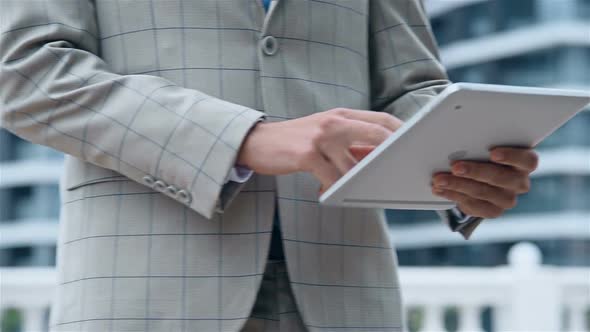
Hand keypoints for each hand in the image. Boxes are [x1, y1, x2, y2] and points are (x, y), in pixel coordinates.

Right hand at [237, 108, 402, 193]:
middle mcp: (334, 122)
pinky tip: (327, 192)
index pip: (381, 119)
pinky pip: (331, 177)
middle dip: (394, 152)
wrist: (257, 142)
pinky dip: (334, 188)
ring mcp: (321, 137)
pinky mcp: (307, 154)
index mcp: (341, 115)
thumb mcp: (324, 134)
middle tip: (403, 169)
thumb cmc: (295, 141)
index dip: (401, 131)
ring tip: (360, 190)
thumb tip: (377, 158)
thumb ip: (349, 141)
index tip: (415, 145)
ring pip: (354, 163)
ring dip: (360, 180)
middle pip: (376, 134)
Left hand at [431, 147, 537, 217]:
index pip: (527, 160)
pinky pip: (473, 205)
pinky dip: (453, 195)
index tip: (493, 153)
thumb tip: (460, 142)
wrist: (480, 177)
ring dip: (457, 185)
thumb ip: (481, 143)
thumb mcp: (486, 146)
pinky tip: (440, 189)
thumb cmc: (485, 155)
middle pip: (501, 178)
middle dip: (475, 171)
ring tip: (439, 179)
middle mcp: (519, 182)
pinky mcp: (493, 211)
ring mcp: (507, 199)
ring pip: (483, 192)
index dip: (511, 157)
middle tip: (455, 166)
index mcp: (525, 163)